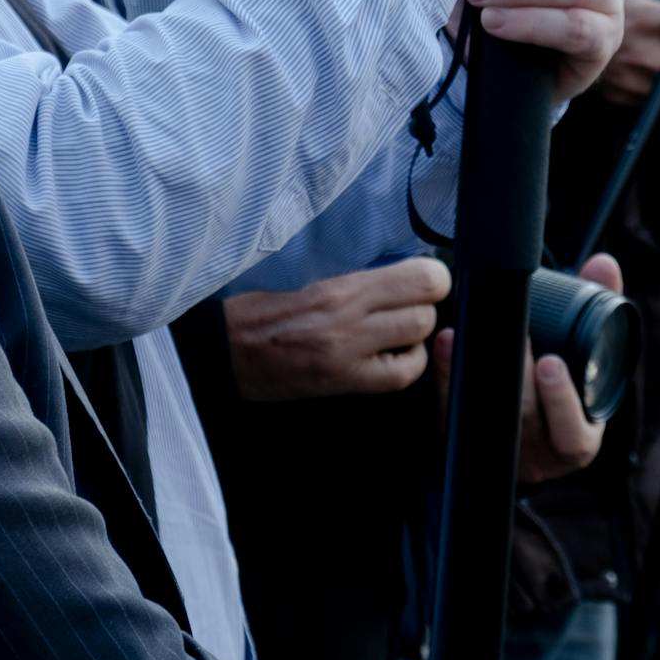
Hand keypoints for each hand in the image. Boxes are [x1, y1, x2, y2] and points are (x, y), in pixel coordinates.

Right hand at [223, 256, 450, 400]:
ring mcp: (349, 353)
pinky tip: (391, 358)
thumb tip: (409, 282)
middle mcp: (350, 317)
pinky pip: (401, 375)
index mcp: (341, 287)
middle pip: (426, 308)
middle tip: (408, 309)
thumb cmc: (266, 312)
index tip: (424, 282)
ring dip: (416, 334)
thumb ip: (362, 285)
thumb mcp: (316, 285)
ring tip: (399, 334)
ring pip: (418, 336)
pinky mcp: (343, 382)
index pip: (420, 277)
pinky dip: (406, 364)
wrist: (227, 350)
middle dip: (426, 307)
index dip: (432, 280)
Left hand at [430, 253, 623, 483]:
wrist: (527, 422)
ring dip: (475, 376)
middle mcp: (538, 452)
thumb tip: (604, 264)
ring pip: (486, 420)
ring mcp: (499, 450)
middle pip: (525, 423)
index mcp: (576, 439)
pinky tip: (448, 345)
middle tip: (515, 340)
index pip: (573, 435)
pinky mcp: (466, 439)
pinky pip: (453, 412)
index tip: (551, 362)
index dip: (561, 402)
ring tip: (471, 337)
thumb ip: (601, 308)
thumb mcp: (589, 357)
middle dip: (518, 382)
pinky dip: (448, 376)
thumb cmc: (564, 384)